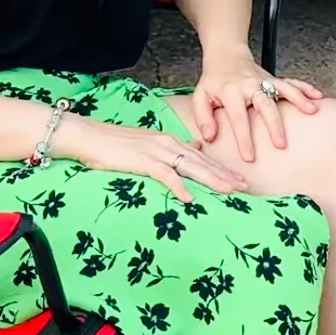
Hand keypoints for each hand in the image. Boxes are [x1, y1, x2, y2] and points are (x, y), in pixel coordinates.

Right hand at [52, 114, 246, 203]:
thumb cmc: (114, 144)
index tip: (239, 180)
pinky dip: (178, 186)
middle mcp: (168, 144)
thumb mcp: (147, 145)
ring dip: (212, 179)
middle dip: (225, 175)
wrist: (89, 135)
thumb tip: (191, 149)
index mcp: (170, 141)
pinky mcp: (142, 160)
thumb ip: (169, 150)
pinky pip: (165, 175)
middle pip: (202, 162)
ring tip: (229, 190)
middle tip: (245, 187)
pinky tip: (190, 199)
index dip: (221, 169)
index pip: (202, 157)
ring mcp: (156, 151)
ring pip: (191, 167)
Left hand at [190, 47, 323, 162]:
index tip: (249, 156)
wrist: (226, 55)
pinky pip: (292, 82)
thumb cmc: (213, 80)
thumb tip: (210, 137)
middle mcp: (249, 85)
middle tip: (281, 145)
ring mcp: (264, 81)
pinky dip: (305, 88)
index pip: (238, 117)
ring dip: (298, 100)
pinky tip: (317, 98)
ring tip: (311, 112)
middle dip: (274, 125)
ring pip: (283, 90)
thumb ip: (203, 117)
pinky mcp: (274, 79)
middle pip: (265, 105)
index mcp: (230, 92)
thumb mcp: (200, 97)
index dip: (244, 137)